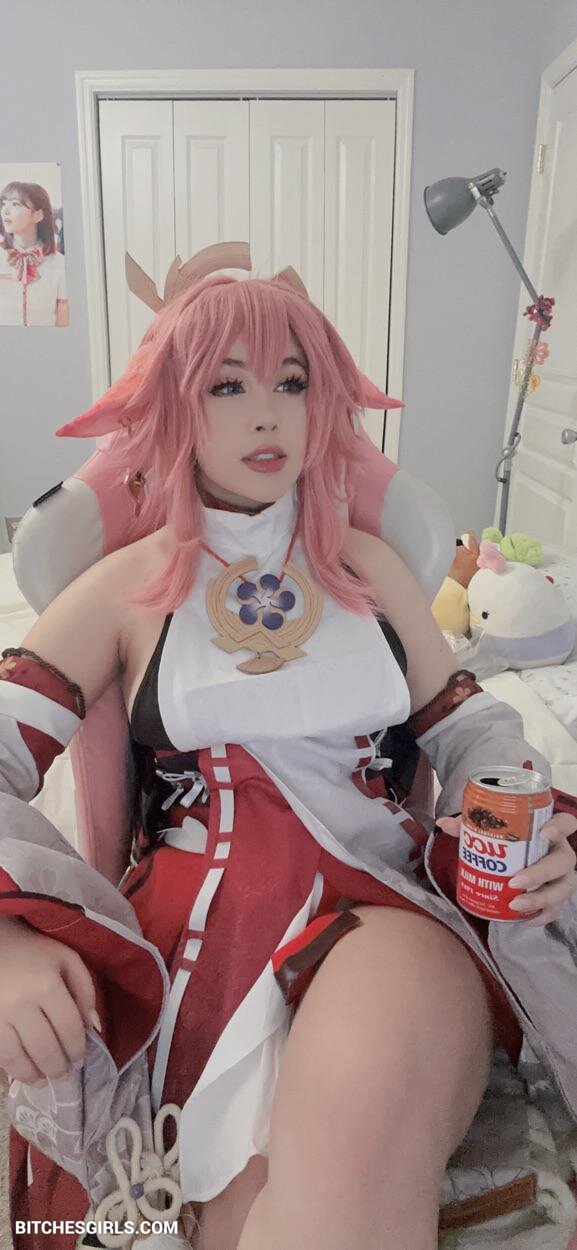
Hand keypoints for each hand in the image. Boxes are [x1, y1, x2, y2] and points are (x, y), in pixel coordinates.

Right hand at [0, 916, 99, 1084]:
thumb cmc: (33, 951)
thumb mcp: (66, 959)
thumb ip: (85, 990)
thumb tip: (93, 1028)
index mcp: (46, 984)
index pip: (68, 1027)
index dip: (76, 1048)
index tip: (80, 1060)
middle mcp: (21, 1003)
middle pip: (44, 1047)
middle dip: (57, 1067)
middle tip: (63, 1076)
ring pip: (17, 1057)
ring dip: (32, 1075)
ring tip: (43, 1081)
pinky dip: (11, 1068)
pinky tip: (21, 1072)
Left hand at [437, 814, 576, 925]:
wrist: (512, 862)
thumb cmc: (505, 843)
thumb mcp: (489, 833)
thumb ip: (470, 826)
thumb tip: (443, 823)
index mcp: (548, 830)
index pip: (567, 822)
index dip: (560, 827)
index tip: (544, 833)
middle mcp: (559, 852)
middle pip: (564, 861)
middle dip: (541, 872)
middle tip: (515, 881)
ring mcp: (561, 876)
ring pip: (564, 888)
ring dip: (541, 898)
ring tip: (515, 905)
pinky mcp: (556, 897)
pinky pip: (556, 909)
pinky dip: (542, 916)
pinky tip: (525, 920)